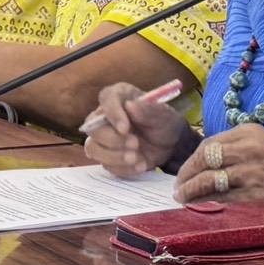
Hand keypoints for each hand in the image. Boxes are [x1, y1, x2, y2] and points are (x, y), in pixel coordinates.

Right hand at [81, 82, 195, 177]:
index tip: (125, 128)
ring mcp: (103, 138)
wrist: (170, 144)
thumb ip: (148, 109)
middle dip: (112, 139)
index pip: (106, 98)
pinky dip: (123, 168)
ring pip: (93, 148)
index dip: (112, 113)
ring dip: (113, 156)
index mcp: (119, 96)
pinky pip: (106, 165)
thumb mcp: (163, 114)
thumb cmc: (163, 121)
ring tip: (137, 158)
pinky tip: (140, 165)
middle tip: (135, 144)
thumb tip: (130, 106)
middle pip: (93, 127)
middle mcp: (106, 116)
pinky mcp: (107, 157)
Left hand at [172, 124, 263, 213]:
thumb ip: (236, 147)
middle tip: (178, 185)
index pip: (209, 143)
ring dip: (191, 190)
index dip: (192, 158)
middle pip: (205, 159)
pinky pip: (223, 196)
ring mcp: (250, 170)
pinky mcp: (254, 190)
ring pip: (209, 179)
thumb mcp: (262, 142)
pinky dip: (207, 200)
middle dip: (186, 174)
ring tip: (182, 196)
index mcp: (248, 131)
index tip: (184, 170)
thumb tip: (205, 161)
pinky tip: (199, 203)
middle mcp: (247, 147)